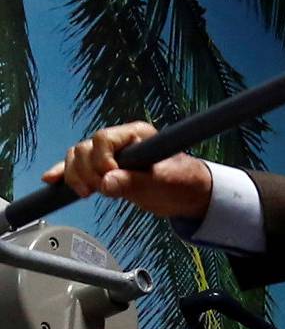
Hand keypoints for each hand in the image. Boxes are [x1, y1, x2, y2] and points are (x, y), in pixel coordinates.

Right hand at [43, 124, 214, 221]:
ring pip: (77, 157)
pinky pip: (77, 167)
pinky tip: (52, 179)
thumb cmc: (182, 182)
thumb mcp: (161, 184)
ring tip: (89, 193)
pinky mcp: (103, 169)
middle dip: (86, 171)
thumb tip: (106, 183)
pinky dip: (65, 173)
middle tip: (100, 191)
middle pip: (84, 148)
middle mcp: (120, 140)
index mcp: (136, 134)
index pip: (103, 138)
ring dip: (76, 176)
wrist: (187, 194)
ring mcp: (110, 154)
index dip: (100, 160)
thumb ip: (134, 182)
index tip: (108, 179)